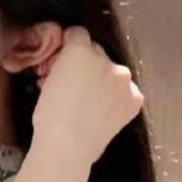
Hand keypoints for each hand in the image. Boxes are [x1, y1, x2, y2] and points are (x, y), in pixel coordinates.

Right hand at [30, 26, 143, 162]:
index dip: (68, 46)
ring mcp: (123, 80)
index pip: (77, 34)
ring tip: (89, 103)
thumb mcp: (47, 82)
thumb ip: (61, 66)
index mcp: (80, 51)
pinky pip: (125, 91)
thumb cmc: (50, 117)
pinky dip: (117, 98)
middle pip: (96, 52)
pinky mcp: (134, 99)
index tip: (63, 60)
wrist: (68, 147)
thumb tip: (66, 66)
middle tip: (74, 86)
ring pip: (112, 73)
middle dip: (86, 65)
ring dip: (103, 81)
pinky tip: (104, 111)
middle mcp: (106, 60)